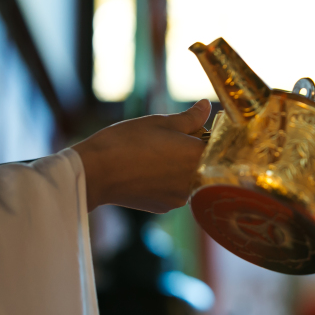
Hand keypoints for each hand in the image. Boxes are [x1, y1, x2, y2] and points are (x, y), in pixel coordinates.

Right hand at [72, 100, 209, 212]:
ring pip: (189, 178)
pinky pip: (174, 191)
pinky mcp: (165, 208)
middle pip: (205, 164)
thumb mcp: (161, 122)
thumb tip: (206, 106)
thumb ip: (191, 117)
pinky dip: (166, 182)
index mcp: (198, 157)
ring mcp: (181, 198)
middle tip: (169, 141)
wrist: (96, 172)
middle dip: (192, 152)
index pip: (218, 145)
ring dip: (179, 168)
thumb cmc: (128, 141)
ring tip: (154, 156)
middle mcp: (195, 182)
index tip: (191, 129)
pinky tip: (147, 172)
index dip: (205, 135)